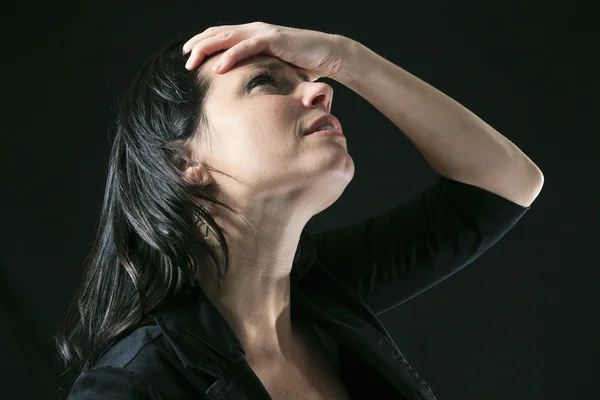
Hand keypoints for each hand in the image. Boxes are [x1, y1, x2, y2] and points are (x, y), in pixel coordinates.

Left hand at [182, 22, 353, 81]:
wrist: (328, 54)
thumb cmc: (303, 64)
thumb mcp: (276, 67)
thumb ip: (261, 71)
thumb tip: (250, 89)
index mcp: (253, 35)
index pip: (221, 35)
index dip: (203, 43)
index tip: (187, 56)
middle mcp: (255, 30)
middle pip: (218, 33)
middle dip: (198, 45)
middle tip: (183, 60)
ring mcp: (263, 33)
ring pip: (227, 37)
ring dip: (207, 49)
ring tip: (192, 62)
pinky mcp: (274, 40)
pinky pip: (247, 47)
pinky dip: (231, 56)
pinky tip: (218, 67)